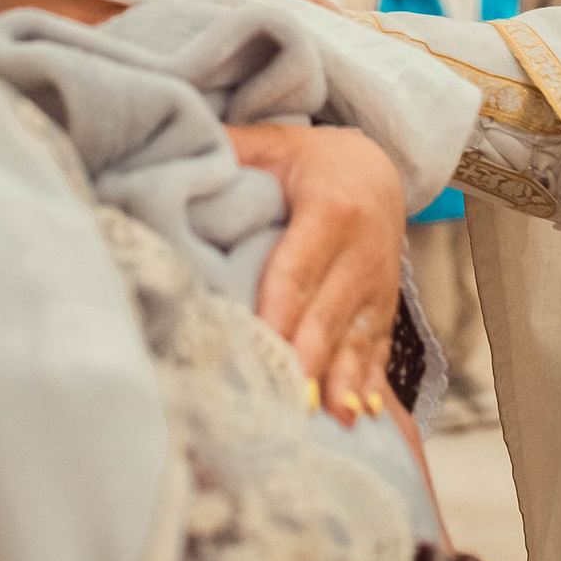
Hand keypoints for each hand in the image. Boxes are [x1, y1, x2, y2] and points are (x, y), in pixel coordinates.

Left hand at [230, 124, 405, 425]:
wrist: (379, 167)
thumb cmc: (312, 159)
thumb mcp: (275, 142)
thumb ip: (231, 148)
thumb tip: (175, 150)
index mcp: (331, 208)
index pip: (298, 268)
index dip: (280, 310)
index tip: (262, 344)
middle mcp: (362, 251)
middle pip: (327, 312)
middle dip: (308, 359)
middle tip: (286, 401)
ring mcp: (378, 283)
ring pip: (357, 337)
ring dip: (343, 380)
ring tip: (329, 418)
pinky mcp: (385, 306)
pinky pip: (378, 347)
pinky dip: (369, 381)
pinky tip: (361, 415)